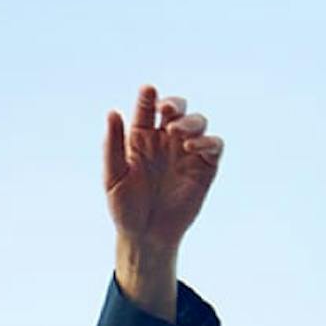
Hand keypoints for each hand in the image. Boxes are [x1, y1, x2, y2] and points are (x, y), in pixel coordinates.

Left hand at [103, 87, 221, 249]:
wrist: (145, 235)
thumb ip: (113, 144)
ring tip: (176, 132)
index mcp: (141, 139)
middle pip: (177, 110)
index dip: (148, 97)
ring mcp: (186, 152)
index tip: (147, 90)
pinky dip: (206, 141)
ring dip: (190, 122)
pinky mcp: (205, 167)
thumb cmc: (125, 207)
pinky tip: (190, 147)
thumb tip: (112, 111)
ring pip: (198, 122)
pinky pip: (213, 145)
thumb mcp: (113, 176)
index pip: (147, 109)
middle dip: (174, 103)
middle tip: (166, 110)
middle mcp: (165, 141)